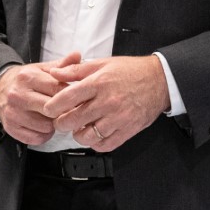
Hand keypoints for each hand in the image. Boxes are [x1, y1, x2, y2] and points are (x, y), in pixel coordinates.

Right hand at [0, 52, 79, 145]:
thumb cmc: (26, 79)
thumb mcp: (42, 68)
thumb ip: (62, 64)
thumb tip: (78, 55)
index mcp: (28, 77)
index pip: (57, 89)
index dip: (70, 96)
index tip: (77, 98)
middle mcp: (18, 95)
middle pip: (52, 110)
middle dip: (62, 111)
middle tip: (67, 110)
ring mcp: (13, 113)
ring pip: (46, 127)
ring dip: (53, 124)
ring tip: (52, 116)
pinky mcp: (11, 128)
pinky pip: (37, 139)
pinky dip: (44, 135)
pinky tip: (43, 125)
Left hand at [41, 55, 168, 151]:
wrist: (160, 81)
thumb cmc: (130, 71)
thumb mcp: (102, 63)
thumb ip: (76, 70)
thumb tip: (55, 72)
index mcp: (99, 83)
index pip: (68, 98)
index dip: (53, 106)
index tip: (48, 109)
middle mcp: (108, 102)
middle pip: (73, 120)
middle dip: (62, 123)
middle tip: (62, 120)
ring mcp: (118, 118)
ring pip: (87, 137)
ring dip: (78, 135)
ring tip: (80, 128)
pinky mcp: (127, 130)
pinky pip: (104, 145)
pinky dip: (95, 143)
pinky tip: (95, 134)